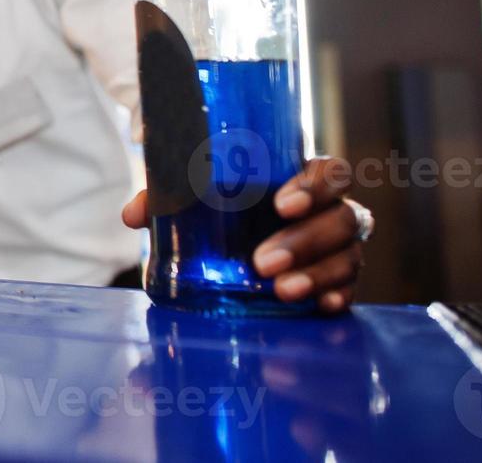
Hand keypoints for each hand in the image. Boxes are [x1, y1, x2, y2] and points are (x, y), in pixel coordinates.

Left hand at [122, 156, 364, 313]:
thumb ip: (167, 196)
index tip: (281, 204)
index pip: (331, 173)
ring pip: (348, 257)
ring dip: (317, 274)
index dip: (315, 187)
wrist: (240, 238)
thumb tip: (132, 215)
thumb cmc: (226, 204)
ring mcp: (339, 248)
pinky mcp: (337, 282)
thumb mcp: (198, 195)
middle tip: (262, 262)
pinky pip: (349, 290)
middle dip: (305, 241)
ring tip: (282, 291)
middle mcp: (330, 212)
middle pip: (341, 219)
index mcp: (304, 180)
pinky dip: (337, 297)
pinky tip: (320, 307)